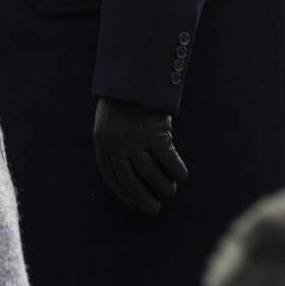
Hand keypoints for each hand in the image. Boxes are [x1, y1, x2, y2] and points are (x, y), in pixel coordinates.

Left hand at [93, 97, 188, 214]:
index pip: (110, 175)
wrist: (135, 75)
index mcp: (101, 142)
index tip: (132, 205)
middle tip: (153, 209)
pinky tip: (183, 177)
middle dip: (142, 197)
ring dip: (162, 186)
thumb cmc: (124, 99)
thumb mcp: (109, 122)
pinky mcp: (154, 135)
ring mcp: (135, 140)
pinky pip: (168, 160)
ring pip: (150, 173)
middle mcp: (115, 144)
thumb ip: (114, 143)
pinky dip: (177, 170)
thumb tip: (130, 169)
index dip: (122, 193)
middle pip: (129, 180)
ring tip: (171, 193)